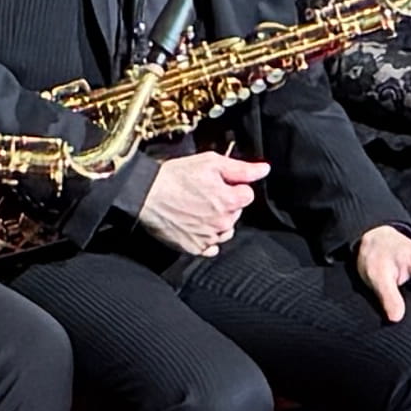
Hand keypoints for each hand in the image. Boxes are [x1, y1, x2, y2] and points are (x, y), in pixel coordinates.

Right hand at [130, 150, 262, 259]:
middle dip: (225, 203)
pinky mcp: (195, 248)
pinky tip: (195, 225)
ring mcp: (209, 238)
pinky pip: (210, 247)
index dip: (234, 186)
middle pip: (236, 213)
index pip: (247, 195)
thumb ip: (241, 168)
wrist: (146, 195)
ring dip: (217, 221)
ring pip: (224, 230)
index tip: (219, 183)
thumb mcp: (211, 162)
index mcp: (230, 201)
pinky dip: (207, 238)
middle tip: (203, 193)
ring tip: (197, 208)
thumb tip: (263, 170)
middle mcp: (223, 223)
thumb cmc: (175, 177)